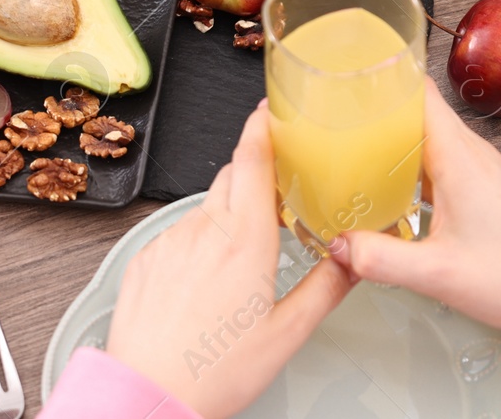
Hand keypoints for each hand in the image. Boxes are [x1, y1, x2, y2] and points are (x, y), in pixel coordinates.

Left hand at [106, 107, 353, 418]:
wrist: (148, 393)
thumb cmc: (213, 372)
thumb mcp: (286, 335)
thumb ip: (326, 288)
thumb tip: (354, 260)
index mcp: (243, 241)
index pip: (253, 158)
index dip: (263, 126)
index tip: (273, 110)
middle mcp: (203, 230)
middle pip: (233, 176)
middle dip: (256, 176)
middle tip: (278, 200)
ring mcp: (170, 241)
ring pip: (207, 206)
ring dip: (228, 216)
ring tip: (240, 261)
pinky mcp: (146, 257)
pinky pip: (180, 233)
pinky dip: (198, 243)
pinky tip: (205, 282)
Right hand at [334, 82, 500, 362]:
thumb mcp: (437, 275)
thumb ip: (379, 259)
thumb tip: (336, 245)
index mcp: (459, 157)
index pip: (418, 92)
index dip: (382, 79)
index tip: (344, 80)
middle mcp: (471, 153)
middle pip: (417, 109)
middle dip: (376, 110)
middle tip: (329, 118)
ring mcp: (479, 168)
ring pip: (427, 135)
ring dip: (392, 138)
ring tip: (348, 148)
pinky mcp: (483, 187)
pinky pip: (439, 159)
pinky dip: (410, 163)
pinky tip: (388, 187)